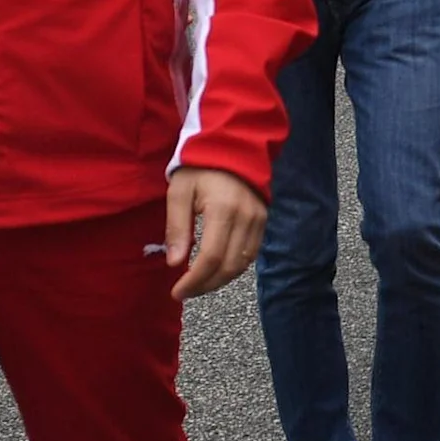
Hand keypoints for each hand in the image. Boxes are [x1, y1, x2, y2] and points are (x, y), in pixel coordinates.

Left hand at [163, 167, 265, 299]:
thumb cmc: (200, 169)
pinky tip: (216, 270)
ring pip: (242, 265)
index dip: (194, 280)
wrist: (233, 148)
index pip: (211, 257)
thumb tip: (175, 264)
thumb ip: (177, 228)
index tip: (177, 291)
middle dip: (205, 285)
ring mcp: (259, 221)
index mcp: (223, 210)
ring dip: (219, 280)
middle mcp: (246, 218)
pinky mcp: (264, 223)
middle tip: (185, 292)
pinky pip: (251, 255)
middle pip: (228, 266)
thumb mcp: (179, 193)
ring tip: (198, 284)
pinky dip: (233, 268)